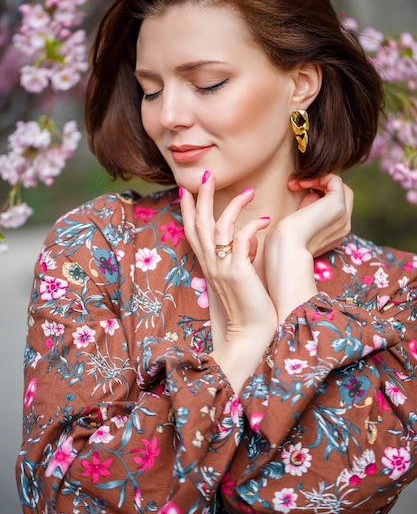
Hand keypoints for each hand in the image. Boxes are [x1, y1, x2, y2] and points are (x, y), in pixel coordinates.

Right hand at [179, 172, 276, 391]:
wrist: (249, 337)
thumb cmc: (247, 309)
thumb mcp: (238, 279)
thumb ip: (238, 259)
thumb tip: (246, 240)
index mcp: (209, 265)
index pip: (193, 232)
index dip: (188, 210)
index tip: (187, 191)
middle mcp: (211, 265)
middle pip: (199, 223)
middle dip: (201, 197)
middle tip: (206, 176)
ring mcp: (222, 268)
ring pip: (218, 227)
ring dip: (231, 205)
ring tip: (248, 190)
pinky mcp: (238, 273)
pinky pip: (240, 241)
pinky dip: (251, 227)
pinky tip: (265, 219)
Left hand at [264, 173, 352, 322]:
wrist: (285, 252)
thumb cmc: (282, 245)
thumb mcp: (296, 227)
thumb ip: (306, 212)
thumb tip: (310, 196)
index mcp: (335, 234)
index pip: (335, 206)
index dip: (318, 195)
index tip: (296, 194)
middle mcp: (343, 226)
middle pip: (342, 195)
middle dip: (321, 185)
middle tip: (298, 185)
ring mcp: (343, 217)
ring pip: (339, 187)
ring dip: (318, 179)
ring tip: (296, 184)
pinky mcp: (337, 206)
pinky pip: (335, 181)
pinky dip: (318, 177)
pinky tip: (299, 184)